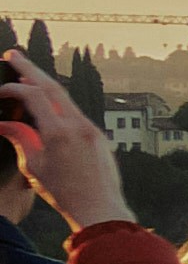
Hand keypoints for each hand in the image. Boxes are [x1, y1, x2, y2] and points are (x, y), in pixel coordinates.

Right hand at [0, 58, 125, 233]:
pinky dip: (60, 102)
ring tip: (27, 74)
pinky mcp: (99, 136)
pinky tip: (49, 102)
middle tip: (13, 54)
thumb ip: (20, 139)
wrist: (101, 209)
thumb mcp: (34, 166)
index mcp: (60, 132)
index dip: (14, 88)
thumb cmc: (65, 193)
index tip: (0, 90)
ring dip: (46, 84)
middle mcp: (79, 125)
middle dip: (31, 68)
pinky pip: (77, 112)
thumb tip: (4, 124)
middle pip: (53, 87)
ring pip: (67, 97)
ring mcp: (93, 128)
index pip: (34, 95)